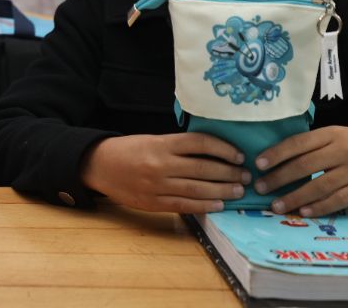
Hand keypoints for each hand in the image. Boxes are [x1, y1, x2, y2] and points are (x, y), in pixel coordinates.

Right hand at [81, 133, 249, 213]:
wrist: (100, 165)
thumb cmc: (129, 150)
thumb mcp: (152, 140)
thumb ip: (178, 147)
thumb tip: (212, 154)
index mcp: (162, 144)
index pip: (200, 143)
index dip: (223, 149)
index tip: (239, 155)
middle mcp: (161, 164)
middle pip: (203, 168)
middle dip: (229, 173)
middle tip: (246, 176)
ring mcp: (157, 185)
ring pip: (197, 189)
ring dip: (222, 191)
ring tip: (238, 191)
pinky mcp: (153, 202)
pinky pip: (184, 205)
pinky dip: (204, 206)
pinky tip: (219, 205)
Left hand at [254, 125, 347, 216]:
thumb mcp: (340, 135)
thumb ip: (316, 145)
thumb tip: (281, 159)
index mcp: (332, 134)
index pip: (298, 143)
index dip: (277, 153)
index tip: (258, 163)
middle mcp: (342, 150)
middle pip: (305, 165)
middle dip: (279, 178)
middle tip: (260, 188)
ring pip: (320, 185)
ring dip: (295, 197)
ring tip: (277, 206)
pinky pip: (340, 199)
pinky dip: (320, 207)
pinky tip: (305, 212)